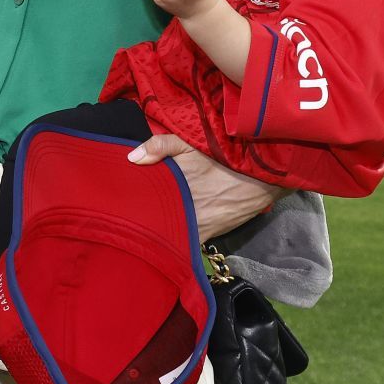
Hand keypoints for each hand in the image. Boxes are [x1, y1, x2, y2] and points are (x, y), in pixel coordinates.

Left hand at [127, 133, 278, 236]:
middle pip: (156, 224)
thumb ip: (160, 146)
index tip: (121, 206)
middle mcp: (183, 215)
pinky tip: (173, 230)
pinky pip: (188, 241)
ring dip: (163, 230)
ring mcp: (197, 228)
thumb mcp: (190, 143)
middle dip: (145, 221)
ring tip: (150, 224)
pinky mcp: (209, 235)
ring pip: (172, 235)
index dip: (132, 209)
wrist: (261, 178)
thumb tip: (132, 159)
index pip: (145, 207)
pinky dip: (180, 238)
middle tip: (130, 216)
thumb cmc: (222, 157)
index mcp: (174, 191)